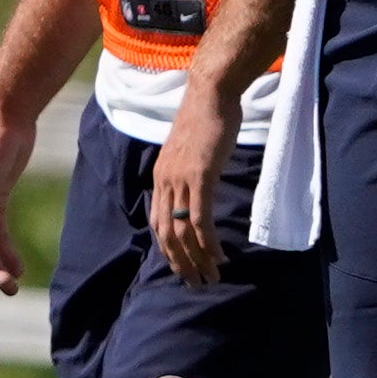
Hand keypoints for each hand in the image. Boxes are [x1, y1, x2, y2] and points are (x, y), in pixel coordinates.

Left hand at [149, 76, 236, 288]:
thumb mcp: (190, 150)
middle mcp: (165, 182)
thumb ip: (189, 170)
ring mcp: (181, 180)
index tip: (181, 266)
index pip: (158, 222)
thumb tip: (198, 185)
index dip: (168, 248)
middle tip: (194, 284)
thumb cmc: (205, 118)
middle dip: (180, 263)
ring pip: (183, 231)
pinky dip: (207, 242)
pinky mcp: (200, 177)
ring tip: (209, 278)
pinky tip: (218, 256)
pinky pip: (200, 218)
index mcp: (161, 177)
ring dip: (196, 259)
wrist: (210, 93)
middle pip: (166, 234)